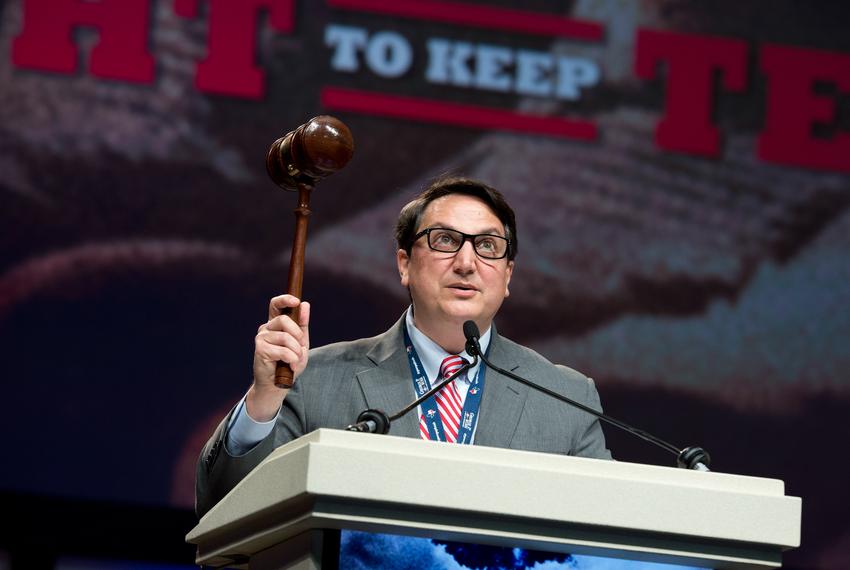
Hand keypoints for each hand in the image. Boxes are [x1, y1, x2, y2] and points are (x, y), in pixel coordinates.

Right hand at [247, 294, 310, 420]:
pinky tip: (291, 365)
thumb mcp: (301, 343)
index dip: (285, 300)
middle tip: (301, 346)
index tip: (296, 301)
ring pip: (285, 337)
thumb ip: (302, 325)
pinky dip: (292, 359)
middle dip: (297, 334)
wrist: (278, 384)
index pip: (275, 305)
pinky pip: (283, 350)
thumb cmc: (289, 362)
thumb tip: (305, 304)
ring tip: (295, 360)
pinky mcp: (260, 350)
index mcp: (276, 324)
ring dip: (296, 351)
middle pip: (283, 320)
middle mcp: (266, 328)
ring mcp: (261, 338)